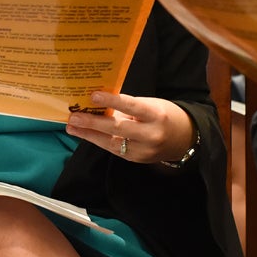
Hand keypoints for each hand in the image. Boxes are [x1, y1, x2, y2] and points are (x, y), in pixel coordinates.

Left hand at [65, 91, 193, 164]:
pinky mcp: (137, 160)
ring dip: (89, 135)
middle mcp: (151, 135)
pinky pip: (114, 150)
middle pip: (118, 129)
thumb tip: (100, 103)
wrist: (184, 139)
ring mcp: (144, 151)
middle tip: (74, 116)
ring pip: (112, 143)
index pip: (132, 107)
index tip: (93, 96)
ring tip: (72, 127)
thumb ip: (128, 106)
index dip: (112, 101)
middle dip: (93, 123)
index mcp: (156, 115)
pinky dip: (99, 141)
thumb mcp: (151, 104)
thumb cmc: (165, 115)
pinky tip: (86, 134)